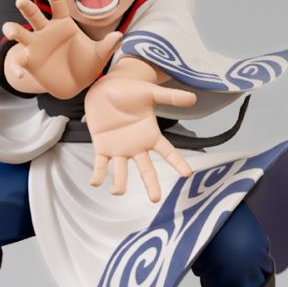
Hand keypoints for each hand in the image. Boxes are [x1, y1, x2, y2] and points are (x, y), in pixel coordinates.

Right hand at [2, 0, 122, 98]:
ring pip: (20, 33)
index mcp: (63, 23)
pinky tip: (21, 74)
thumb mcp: (99, 55)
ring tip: (10, 30)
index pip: (57, 1)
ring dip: (13, 29)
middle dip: (27, 7)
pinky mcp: (29, 61)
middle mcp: (46, 31)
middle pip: (34, 14)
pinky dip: (18, 67)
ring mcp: (35, 45)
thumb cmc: (86, 64)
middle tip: (21, 1)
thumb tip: (120, 36)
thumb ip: (107, 45)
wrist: (74, 84)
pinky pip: (20, 61)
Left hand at [84, 72, 195, 202]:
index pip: (167, 152)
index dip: (177, 163)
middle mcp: (136, 147)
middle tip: (155, 199)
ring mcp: (119, 149)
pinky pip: (100, 165)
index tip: (187, 174)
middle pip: (146, 170)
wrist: (105, 87)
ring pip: (122, 172)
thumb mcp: (151, 93)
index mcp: (150, 135)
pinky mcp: (102, 148)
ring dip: (119, 184)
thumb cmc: (129, 90)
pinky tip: (95, 182)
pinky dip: (98, 175)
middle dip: (151, 185)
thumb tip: (193, 98)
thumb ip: (170, 97)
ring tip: (117, 191)